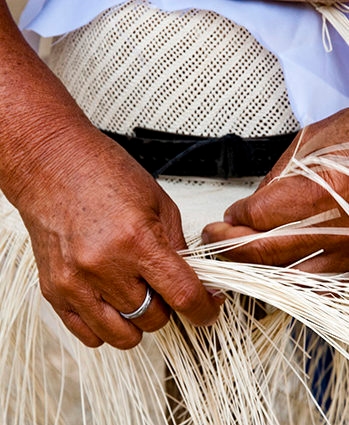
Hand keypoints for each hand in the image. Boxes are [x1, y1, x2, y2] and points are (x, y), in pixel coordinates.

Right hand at [13, 128, 221, 348]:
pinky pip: (89, 335)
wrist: (51, 165)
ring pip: (123, 335)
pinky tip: (111, 305)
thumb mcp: (158, 202)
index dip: (203, 310)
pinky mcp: (54, 290)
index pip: (182, 295)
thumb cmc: (102, 174)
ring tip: (136, 295)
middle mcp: (104, 266)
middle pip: (154, 318)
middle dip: (167, 306)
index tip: (206, 311)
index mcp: (136, 240)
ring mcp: (75, 282)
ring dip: (138, 322)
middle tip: (162, 286)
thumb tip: (191, 279)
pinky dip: (108, 328)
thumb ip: (176, 247)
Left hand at [202, 109, 348, 272]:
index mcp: (323, 191)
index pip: (257, 217)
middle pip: (264, 251)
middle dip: (230, 245)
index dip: (234, 218)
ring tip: (239, 253)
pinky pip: (316, 285)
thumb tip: (250, 208)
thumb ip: (275, 179)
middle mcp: (337, 228)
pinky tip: (276, 268)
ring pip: (285, 275)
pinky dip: (290, 279)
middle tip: (215, 238)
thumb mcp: (311, 144)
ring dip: (254, 266)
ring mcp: (348, 251)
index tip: (226, 218)